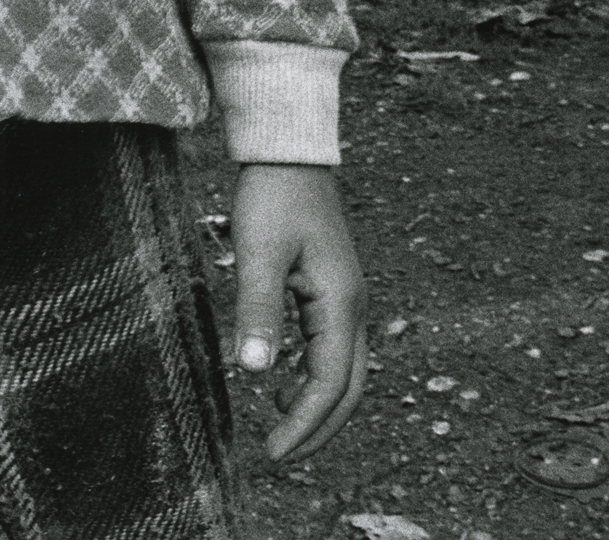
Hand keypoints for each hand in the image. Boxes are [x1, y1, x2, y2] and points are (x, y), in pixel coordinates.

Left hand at [230, 162, 366, 461]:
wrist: (290, 153)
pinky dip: (313, 376)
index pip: (329, 382)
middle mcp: (353, 305)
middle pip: (349, 385)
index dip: (304, 424)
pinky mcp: (333, 289)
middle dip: (319, 427)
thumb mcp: (258, 253)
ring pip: (345, 369)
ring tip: (279, 426)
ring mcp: (347, 297)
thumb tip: (254, 372)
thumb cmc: (271, 197)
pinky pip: (332, 348)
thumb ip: (258, 310)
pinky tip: (282, 383)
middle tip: (279, 454)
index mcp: (340, 302)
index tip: (272, 453)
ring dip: (318, 404)